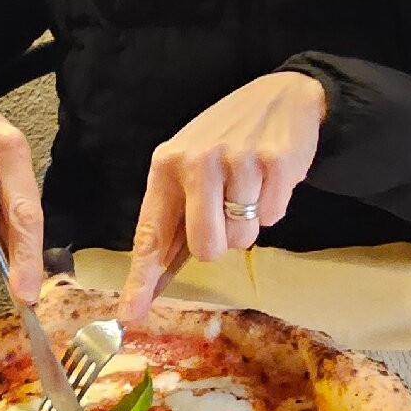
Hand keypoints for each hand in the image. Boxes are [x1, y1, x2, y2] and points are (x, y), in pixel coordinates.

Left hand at [120, 71, 325, 319]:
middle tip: (226, 211)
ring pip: (242, 239)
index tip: (129, 313)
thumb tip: (153, 276)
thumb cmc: (227, 140)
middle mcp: (197, 161)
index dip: (141, 279)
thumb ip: (174, 215)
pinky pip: (273, 218)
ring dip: (249, 223)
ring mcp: (237, 160)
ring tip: (251, 186)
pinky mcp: (273, 162)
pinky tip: (270, 177)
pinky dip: (274, 206)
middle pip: (206, 248)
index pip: (151, 233)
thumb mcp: (189, 164)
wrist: (280, 97)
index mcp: (167, 165)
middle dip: (220, 243)